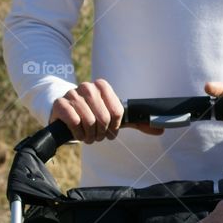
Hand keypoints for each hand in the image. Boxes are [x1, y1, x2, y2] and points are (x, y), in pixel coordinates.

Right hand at [50, 80, 164, 141]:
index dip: (114, 127)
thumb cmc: (94, 114)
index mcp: (102, 86)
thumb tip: (162, 130)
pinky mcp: (60, 104)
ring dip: (89, 135)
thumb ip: (137, 122)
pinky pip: (74, 122)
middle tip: (97, 135)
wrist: (65, 112)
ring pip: (89, 121)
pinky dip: (77, 134)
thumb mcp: (115, 117)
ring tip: (87, 136)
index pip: (117, 112)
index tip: (110, 130)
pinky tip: (77, 133)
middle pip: (104, 118)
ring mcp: (72, 94)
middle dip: (101, 133)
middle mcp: (88, 87)